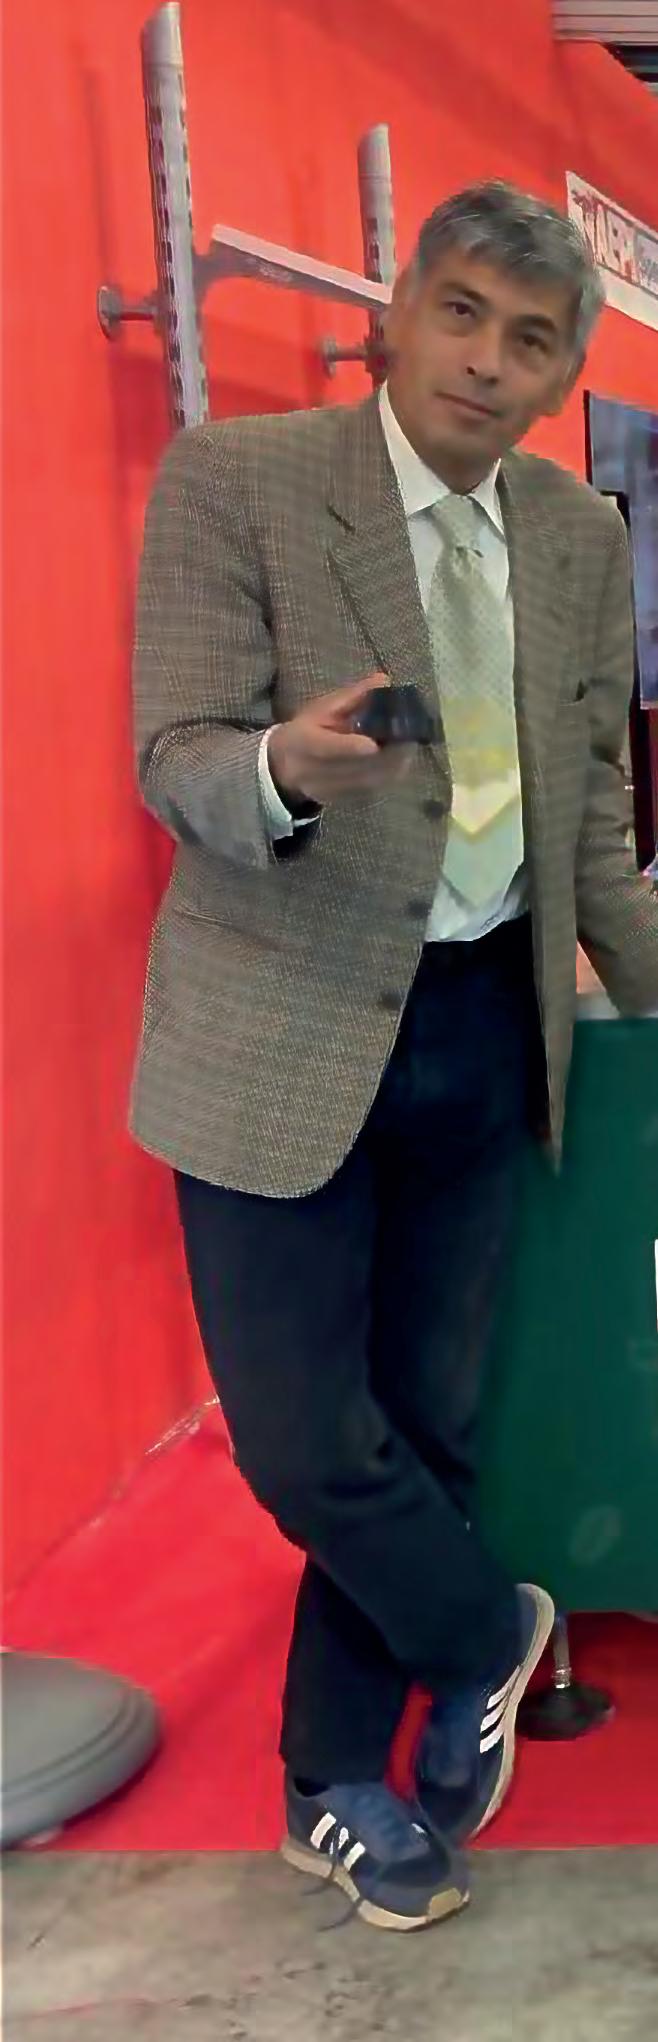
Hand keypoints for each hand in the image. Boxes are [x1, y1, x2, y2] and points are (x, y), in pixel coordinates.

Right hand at [267, 675, 414, 810]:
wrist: (285, 766)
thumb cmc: (307, 729)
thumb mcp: (322, 708)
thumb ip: (353, 696)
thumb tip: (384, 681)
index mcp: (302, 742)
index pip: (326, 749)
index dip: (349, 748)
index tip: (373, 745)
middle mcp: (311, 772)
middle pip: (353, 769)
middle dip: (386, 754)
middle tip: (409, 736)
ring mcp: (327, 791)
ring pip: (367, 783)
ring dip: (393, 765)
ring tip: (409, 745)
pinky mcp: (341, 801)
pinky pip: (371, 790)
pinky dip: (390, 775)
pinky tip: (400, 759)